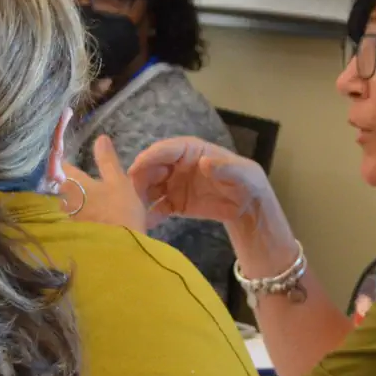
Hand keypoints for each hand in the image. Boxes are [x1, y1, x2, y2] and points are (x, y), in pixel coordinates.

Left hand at [67, 136, 153, 232]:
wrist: (119, 253)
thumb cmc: (120, 212)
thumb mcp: (119, 183)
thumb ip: (108, 161)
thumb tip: (100, 138)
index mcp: (75, 184)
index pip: (61, 167)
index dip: (61, 161)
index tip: (64, 158)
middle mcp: (64, 201)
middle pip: (59, 189)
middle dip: (64, 185)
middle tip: (76, 183)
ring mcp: (66, 221)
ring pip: (64, 207)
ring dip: (69, 204)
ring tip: (84, 204)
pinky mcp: (71, 238)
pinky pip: (69, 224)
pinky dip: (74, 221)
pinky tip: (86, 224)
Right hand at [125, 137, 270, 227]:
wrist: (248, 205)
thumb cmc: (245, 180)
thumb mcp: (240, 172)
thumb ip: (224, 167)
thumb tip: (205, 162)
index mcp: (190, 150)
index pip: (165, 150)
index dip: (150, 157)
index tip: (135, 168)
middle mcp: (176, 165)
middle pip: (151, 169)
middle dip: (138, 179)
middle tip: (127, 194)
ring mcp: (172, 184)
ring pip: (149, 188)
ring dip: (138, 198)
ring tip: (130, 211)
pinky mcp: (174, 204)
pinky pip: (157, 209)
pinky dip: (148, 216)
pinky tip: (142, 225)